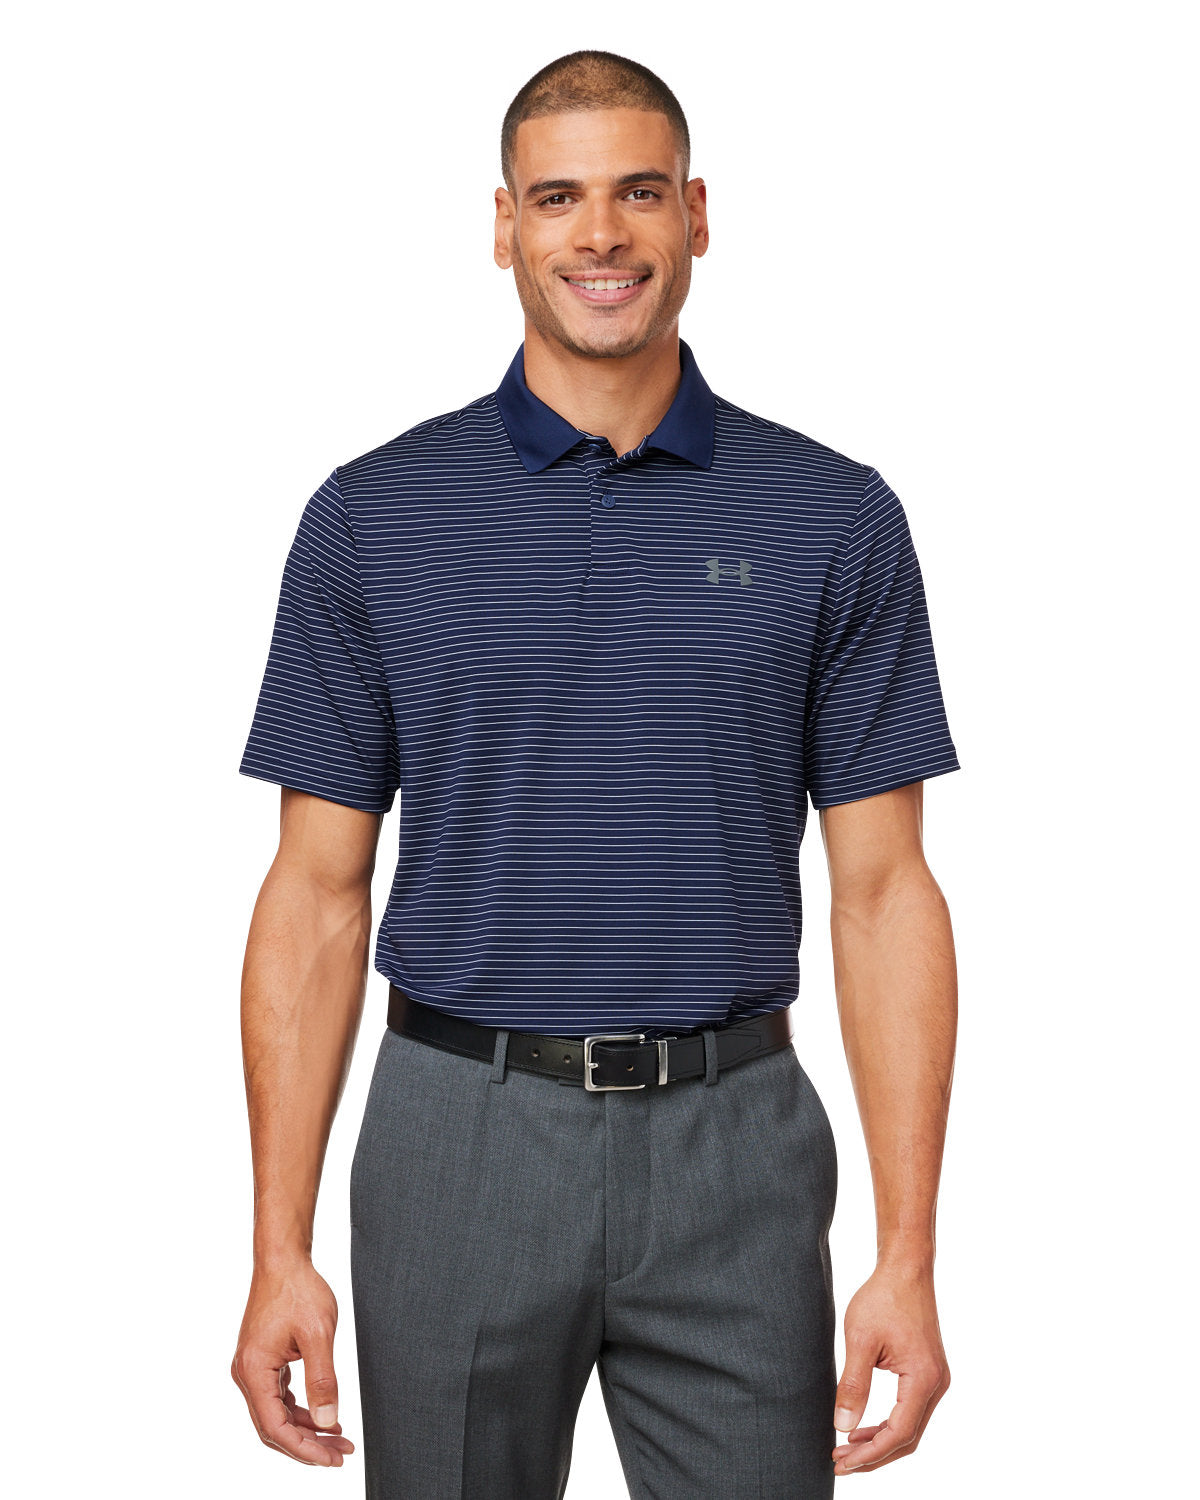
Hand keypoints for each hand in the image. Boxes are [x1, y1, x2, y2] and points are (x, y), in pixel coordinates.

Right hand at [231, 1257, 355, 1466]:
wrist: (284, 1260)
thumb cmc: (298, 1290)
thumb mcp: (318, 1334)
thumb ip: (323, 1380)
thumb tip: (327, 1421)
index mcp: (254, 1370)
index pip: (275, 1427)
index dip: (304, 1449)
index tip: (331, 1459)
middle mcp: (247, 1373)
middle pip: (273, 1427)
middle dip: (307, 1445)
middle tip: (340, 1454)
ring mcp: (253, 1368)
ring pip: (277, 1414)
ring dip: (306, 1429)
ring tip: (339, 1438)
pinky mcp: (263, 1361)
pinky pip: (279, 1397)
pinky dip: (300, 1410)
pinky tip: (324, 1415)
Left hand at [830, 1262, 949, 1475]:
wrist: (905, 1269)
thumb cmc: (883, 1298)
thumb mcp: (860, 1340)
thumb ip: (853, 1384)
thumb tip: (843, 1426)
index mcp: (923, 1379)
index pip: (898, 1433)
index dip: (870, 1453)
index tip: (842, 1462)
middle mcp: (936, 1384)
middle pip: (907, 1437)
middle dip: (874, 1454)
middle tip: (840, 1462)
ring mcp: (935, 1378)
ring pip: (909, 1425)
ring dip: (880, 1440)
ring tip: (847, 1447)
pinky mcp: (927, 1371)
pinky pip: (909, 1409)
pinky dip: (887, 1422)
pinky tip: (863, 1425)